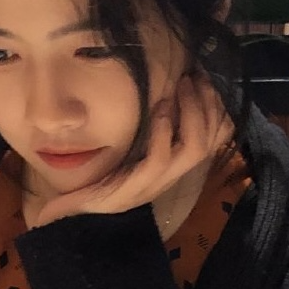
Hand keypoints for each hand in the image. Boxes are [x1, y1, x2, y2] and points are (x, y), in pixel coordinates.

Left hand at [30, 71, 233, 227]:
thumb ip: (139, 128)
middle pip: (208, 142)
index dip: (216, 112)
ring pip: (194, 150)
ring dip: (192, 115)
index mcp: (170, 167)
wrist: (72, 211)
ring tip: (183, 87)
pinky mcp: (136, 190)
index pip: (212, 141)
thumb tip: (131, 104)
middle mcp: (170, 177)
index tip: (206, 80)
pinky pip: (160, 160)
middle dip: (208, 107)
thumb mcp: (121, 152)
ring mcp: (156, 184)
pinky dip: (163, 134)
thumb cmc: (96, 180)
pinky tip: (160, 112)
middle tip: (197, 77)